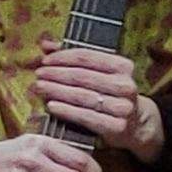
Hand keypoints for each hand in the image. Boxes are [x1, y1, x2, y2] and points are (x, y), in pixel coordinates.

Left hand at [32, 40, 163, 162]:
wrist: (133, 124)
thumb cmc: (107, 93)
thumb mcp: (96, 72)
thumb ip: (71, 57)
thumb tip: (45, 44)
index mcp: (123, 66)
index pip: (87, 56)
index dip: (63, 57)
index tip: (45, 60)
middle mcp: (126, 85)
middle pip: (83, 76)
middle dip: (56, 74)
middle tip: (38, 74)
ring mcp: (124, 107)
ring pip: (83, 96)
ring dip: (56, 91)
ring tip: (39, 88)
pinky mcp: (117, 127)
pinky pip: (86, 116)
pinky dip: (66, 110)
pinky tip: (50, 106)